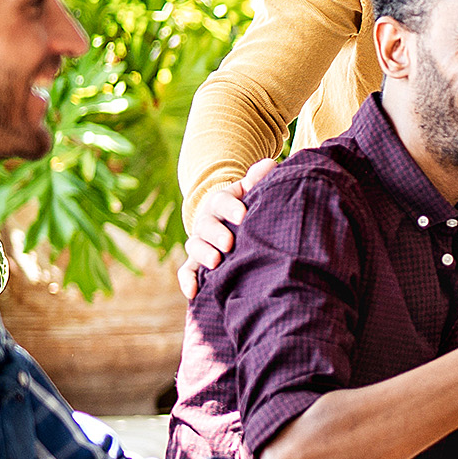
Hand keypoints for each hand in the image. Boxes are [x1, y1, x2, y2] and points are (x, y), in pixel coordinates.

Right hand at [179, 158, 273, 298]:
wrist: (230, 220)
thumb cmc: (247, 205)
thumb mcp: (252, 190)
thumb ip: (259, 179)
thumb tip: (270, 165)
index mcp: (221, 201)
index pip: (222, 200)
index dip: (231, 207)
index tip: (243, 215)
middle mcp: (206, 221)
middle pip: (206, 225)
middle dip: (216, 234)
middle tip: (229, 243)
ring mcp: (200, 242)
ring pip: (195, 247)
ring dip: (203, 254)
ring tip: (216, 263)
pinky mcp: (196, 262)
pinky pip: (187, 271)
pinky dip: (187, 281)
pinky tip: (193, 294)